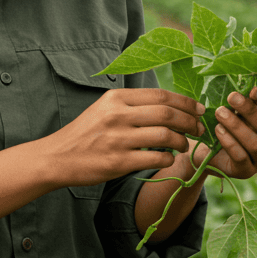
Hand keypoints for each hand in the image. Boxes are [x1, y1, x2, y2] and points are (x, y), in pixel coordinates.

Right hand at [39, 88, 205, 188]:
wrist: (57, 157)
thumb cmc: (84, 133)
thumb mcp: (104, 108)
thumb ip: (131, 104)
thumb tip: (168, 104)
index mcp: (116, 98)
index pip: (160, 95)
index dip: (185, 102)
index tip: (199, 109)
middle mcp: (117, 115)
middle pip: (167, 113)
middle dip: (190, 121)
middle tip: (199, 128)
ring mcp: (118, 139)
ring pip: (165, 135)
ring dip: (182, 141)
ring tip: (185, 145)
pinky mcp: (118, 162)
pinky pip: (155, 158)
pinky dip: (168, 158)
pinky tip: (169, 158)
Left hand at [193, 86, 256, 178]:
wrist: (207, 151)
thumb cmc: (225, 125)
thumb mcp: (234, 111)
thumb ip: (241, 102)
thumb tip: (241, 86)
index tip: (253, 90)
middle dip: (250, 111)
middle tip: (231, 97)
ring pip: (256, 144)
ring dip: (237, 126)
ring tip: (220, 112)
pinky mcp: (246, 172)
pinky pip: (241, 157)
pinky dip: (229, 142)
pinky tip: (218, 130)